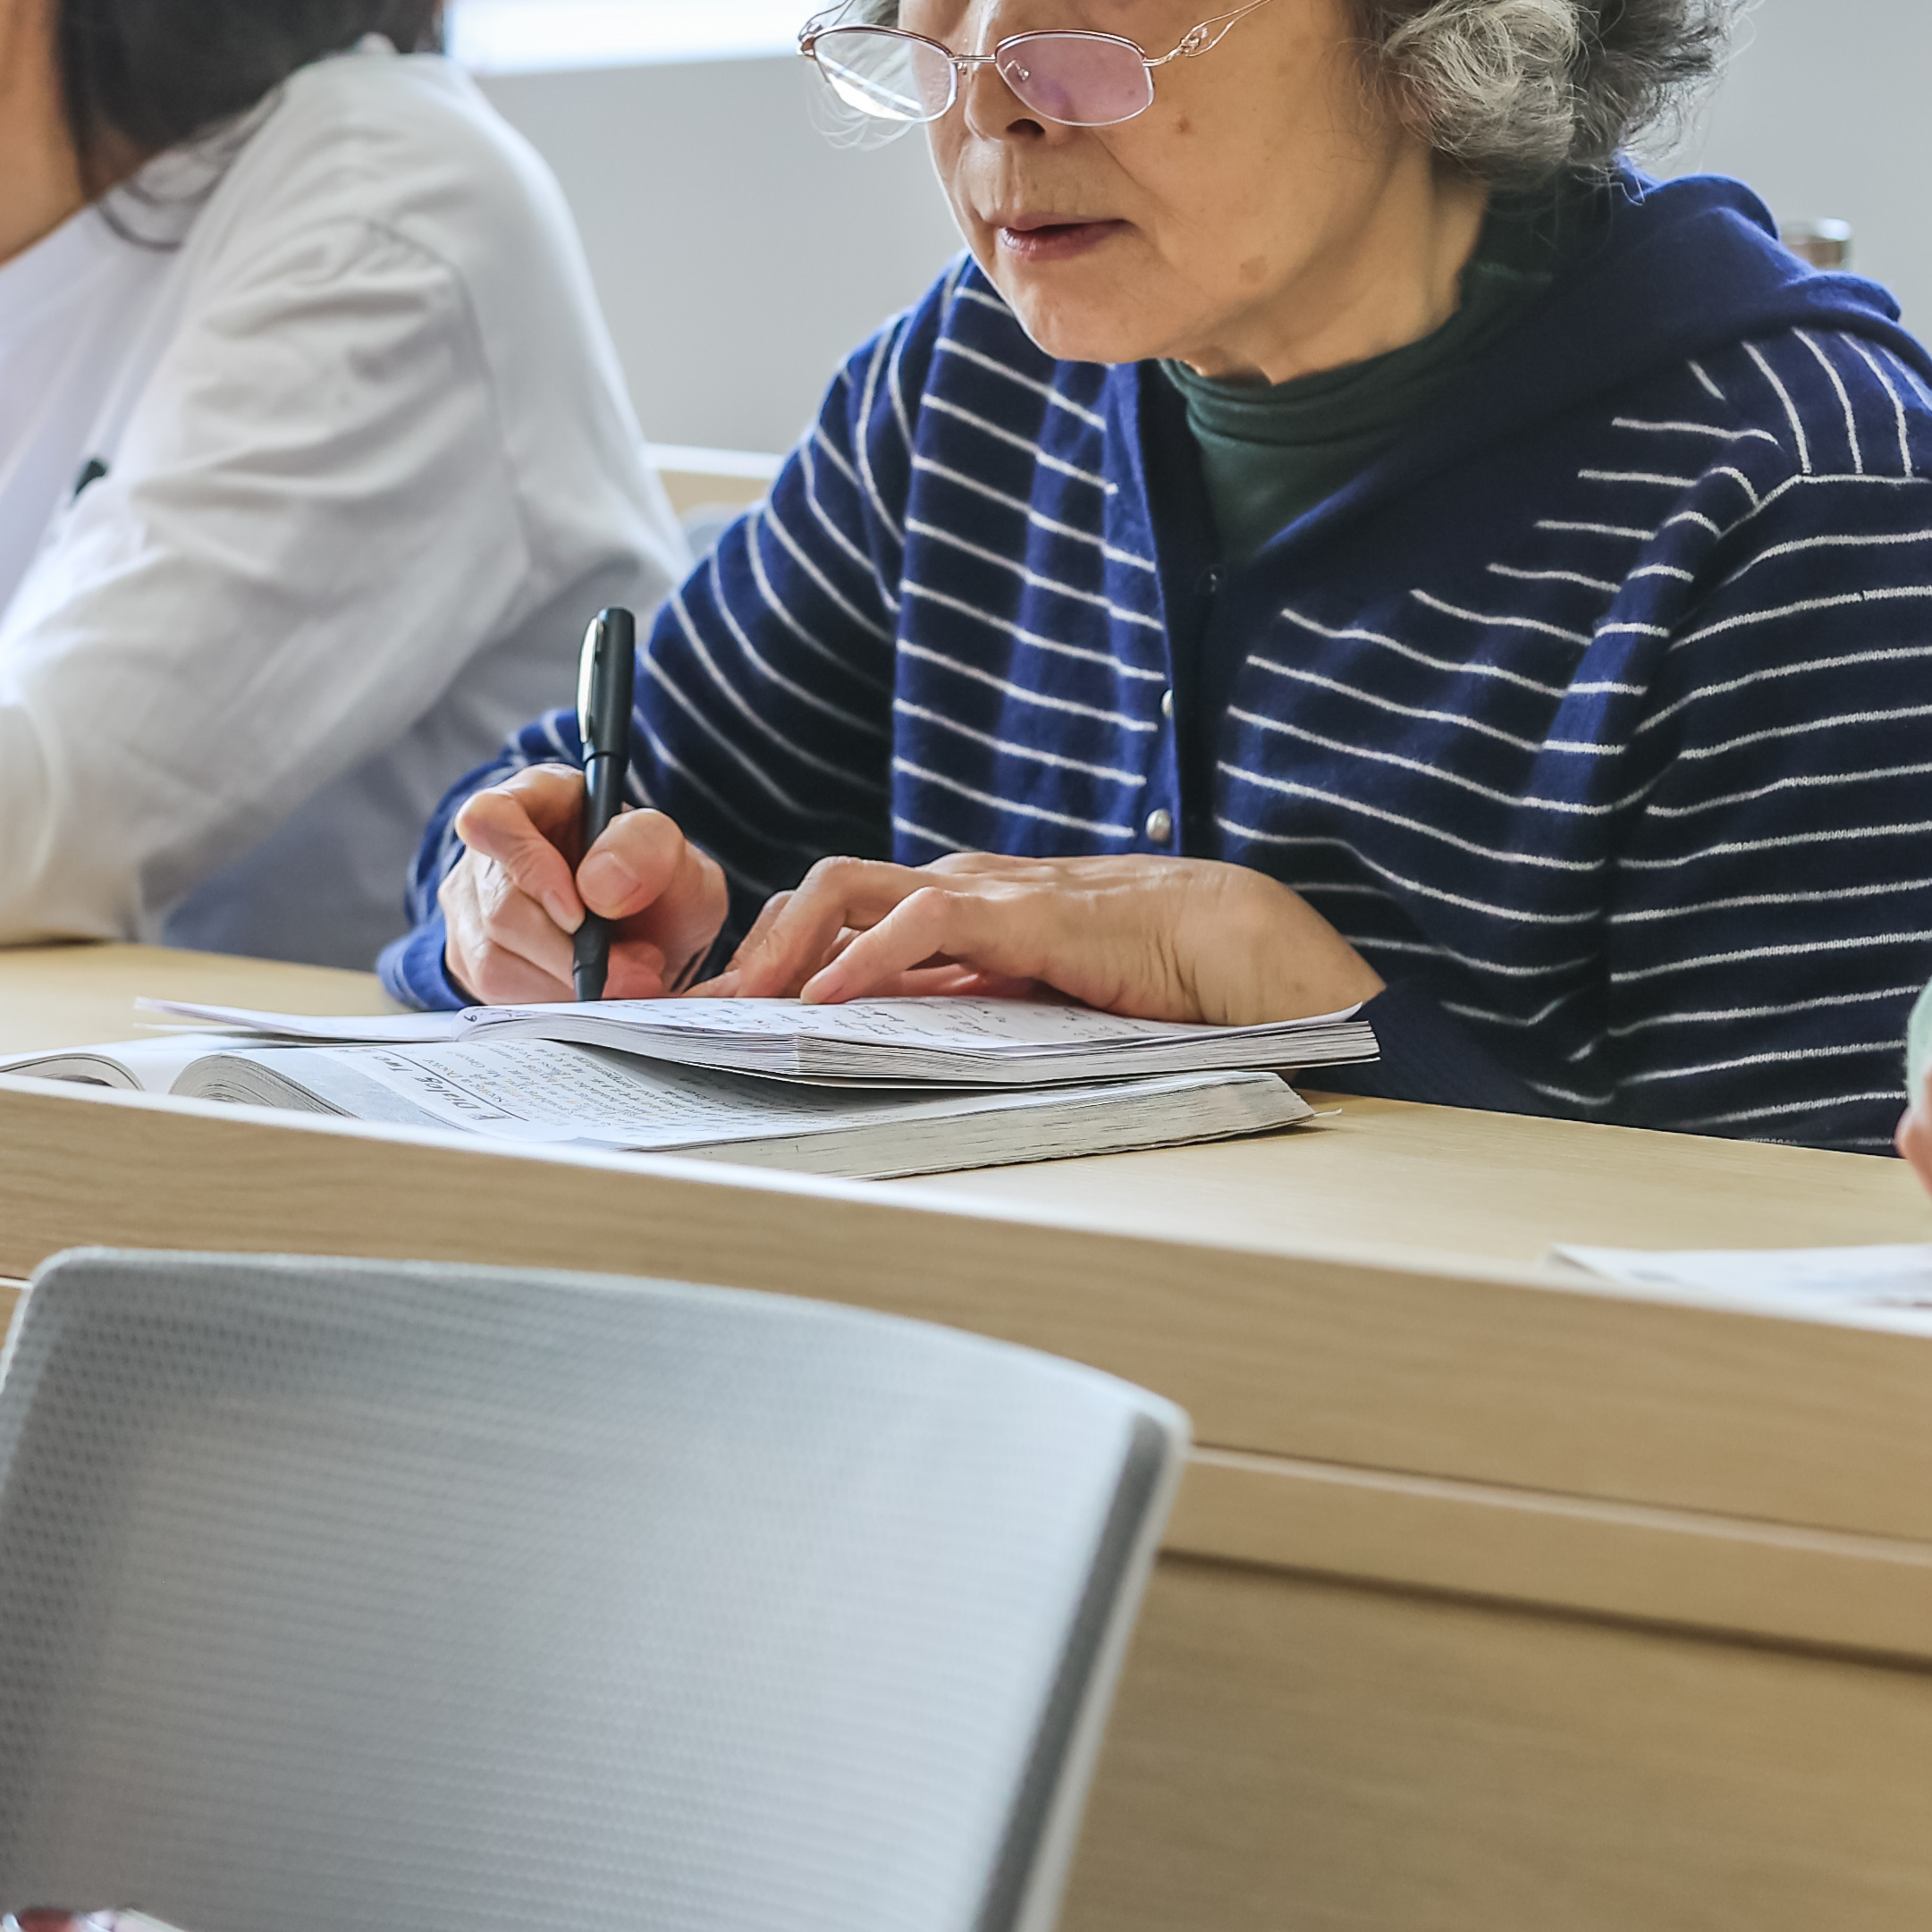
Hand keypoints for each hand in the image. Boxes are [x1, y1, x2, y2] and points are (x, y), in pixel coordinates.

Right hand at [438, 767, 733, 1004]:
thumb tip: (598, 889)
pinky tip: (594, 993)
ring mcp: (471, 908)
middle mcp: (486, 853)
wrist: (649, 930)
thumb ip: (647, 849)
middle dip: (573, 952)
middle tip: (640, 968)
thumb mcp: (673, 851)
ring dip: (569, 984)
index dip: (528, 867)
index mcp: (531, 798)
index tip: (580, 914)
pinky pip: (499, 995)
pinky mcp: (472, 960)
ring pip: (496, 961)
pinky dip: (555, 1003)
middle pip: (500, 910)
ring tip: (628, 977)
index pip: (490, 820)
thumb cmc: (652, 876)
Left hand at [710, 851, 1376, 1025]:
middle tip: (697, 1015)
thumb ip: (959, 1009)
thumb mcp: (1023, 1003)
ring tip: (742, 1005)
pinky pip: (922, 920)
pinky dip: (864, 958)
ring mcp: (984, 894)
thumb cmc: (1140, 977)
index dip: (770, 961)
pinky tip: (828, 1000)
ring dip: (784, 948)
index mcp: (954, 912)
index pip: (836, 919)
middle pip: (820, 896)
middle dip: (752, 952)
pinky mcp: (1021, 913)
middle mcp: (954, 891)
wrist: (1234, 946)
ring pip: (848, 892)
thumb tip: (876, 1040)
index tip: (716, 1018)